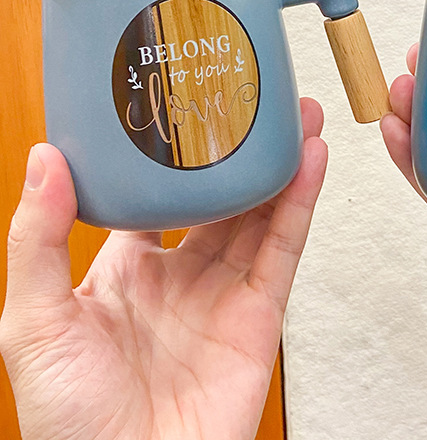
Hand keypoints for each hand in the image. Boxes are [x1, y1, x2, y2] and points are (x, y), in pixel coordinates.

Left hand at [0, 98, 327, 439]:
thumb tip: (45, 157)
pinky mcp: (260, 316)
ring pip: (261, 213)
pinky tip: (309, 161)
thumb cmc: (68, 423)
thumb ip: (39, 238)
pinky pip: (283, 249)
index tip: (188, 106)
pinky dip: (300, 203)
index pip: (159, 194)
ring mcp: (225, 293)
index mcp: (127, 268)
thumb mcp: (35, 322)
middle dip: (244, 150)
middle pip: (222, 196)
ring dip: (282, 163)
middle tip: (261, 101)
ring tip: (299, 115)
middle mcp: (182, 274)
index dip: (178, 153)